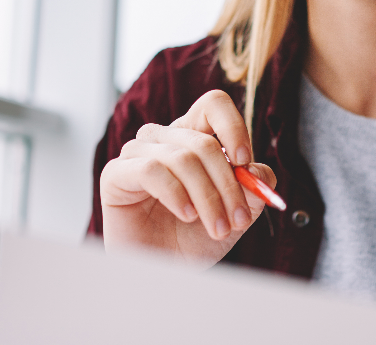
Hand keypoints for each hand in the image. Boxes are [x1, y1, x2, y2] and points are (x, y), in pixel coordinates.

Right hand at [100, 90, 276, 265]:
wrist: (161, 270)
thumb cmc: (194, 238)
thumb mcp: (234, 214)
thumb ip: (252, 190)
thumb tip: (260, 172)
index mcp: (192, 136)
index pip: (213, 104)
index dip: (232, 126)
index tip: (244, 161)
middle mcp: (163, 138)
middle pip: (203, 142)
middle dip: (227, 184)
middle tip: (238, 219)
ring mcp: (137, 153)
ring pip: (181, 158)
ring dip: (207, 197)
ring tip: (217, 228)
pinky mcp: (116, 174)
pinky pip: (150, 170)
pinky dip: (175, 194)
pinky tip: (186, 215)